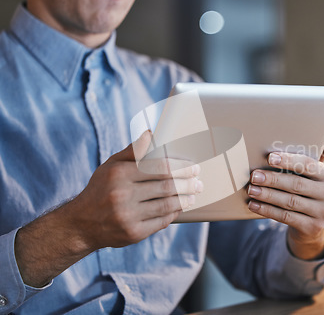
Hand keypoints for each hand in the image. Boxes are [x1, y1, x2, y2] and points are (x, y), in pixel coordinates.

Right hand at [70, 130, 202, 248]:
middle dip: (188, 183)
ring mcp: (128, 216)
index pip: (159, 167)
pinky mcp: (133, 233)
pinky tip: (180, 207)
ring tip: (194, 194)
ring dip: (185, 199)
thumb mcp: (110, 166)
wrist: (81, 224)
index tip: (194, 166)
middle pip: (167, 186)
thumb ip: (133, 151)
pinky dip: (174, 213)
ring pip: (167, 205)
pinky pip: (162, 221)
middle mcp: (123, 194)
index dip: (181, 167)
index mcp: (119, 173)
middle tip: (198, 181)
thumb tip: (151, 133)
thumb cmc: (100, 189)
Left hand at [247, 126, 323, 259]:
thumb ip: (320, 150)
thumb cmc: (308, 188)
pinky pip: (286, 217)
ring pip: (289, 202)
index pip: (308, 165)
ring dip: (267, 195)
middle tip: (254, 175)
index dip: (289, 161)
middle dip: (273, 179)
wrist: (312, 223)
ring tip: (251, 189)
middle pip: (296, 184)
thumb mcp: (314, 170)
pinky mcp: (313, 228)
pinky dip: (267, 210)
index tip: (270, 158)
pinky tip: (254, 205)